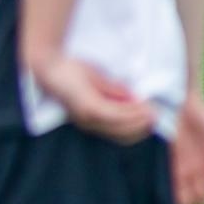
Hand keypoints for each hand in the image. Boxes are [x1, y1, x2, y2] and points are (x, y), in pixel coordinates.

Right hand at [32, 55, 156, 144]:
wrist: (47, 73)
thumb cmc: (69, 68)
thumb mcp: (92, 72)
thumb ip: (112, 88)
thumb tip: (132, 97)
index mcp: (87, 105)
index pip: (119, 116)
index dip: (137, 114)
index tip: (152, 108)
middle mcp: (87, 120)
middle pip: (121, 130)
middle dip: (141, 124)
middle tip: (156, 114)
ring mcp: (87, 124)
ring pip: (118, 135)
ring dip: (137, 129)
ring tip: (149, 118)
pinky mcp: (89, 124)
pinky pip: (113, 132)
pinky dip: (128, 129)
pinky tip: (136, 120)